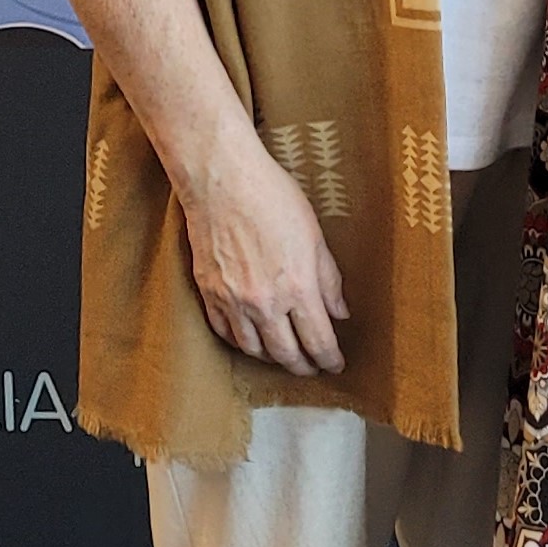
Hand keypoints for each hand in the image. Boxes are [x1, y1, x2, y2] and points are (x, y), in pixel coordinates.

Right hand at [172, 136, 351, 377]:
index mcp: (297, 288)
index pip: (318, 341)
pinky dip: (240, 342)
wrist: (221, 178)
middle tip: (312, 367)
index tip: (336, 364)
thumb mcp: (314, 235)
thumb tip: (339, 312)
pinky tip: (250, 339)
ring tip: (282, 355)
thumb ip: (328, 279)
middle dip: (303, 366)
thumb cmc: (271, 197)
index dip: (330, 359)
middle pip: (286, 354)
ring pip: (253, 349)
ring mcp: (232, 300)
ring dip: (272, 358)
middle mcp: (264, 303)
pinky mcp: (208, 292)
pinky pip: (224, 332)